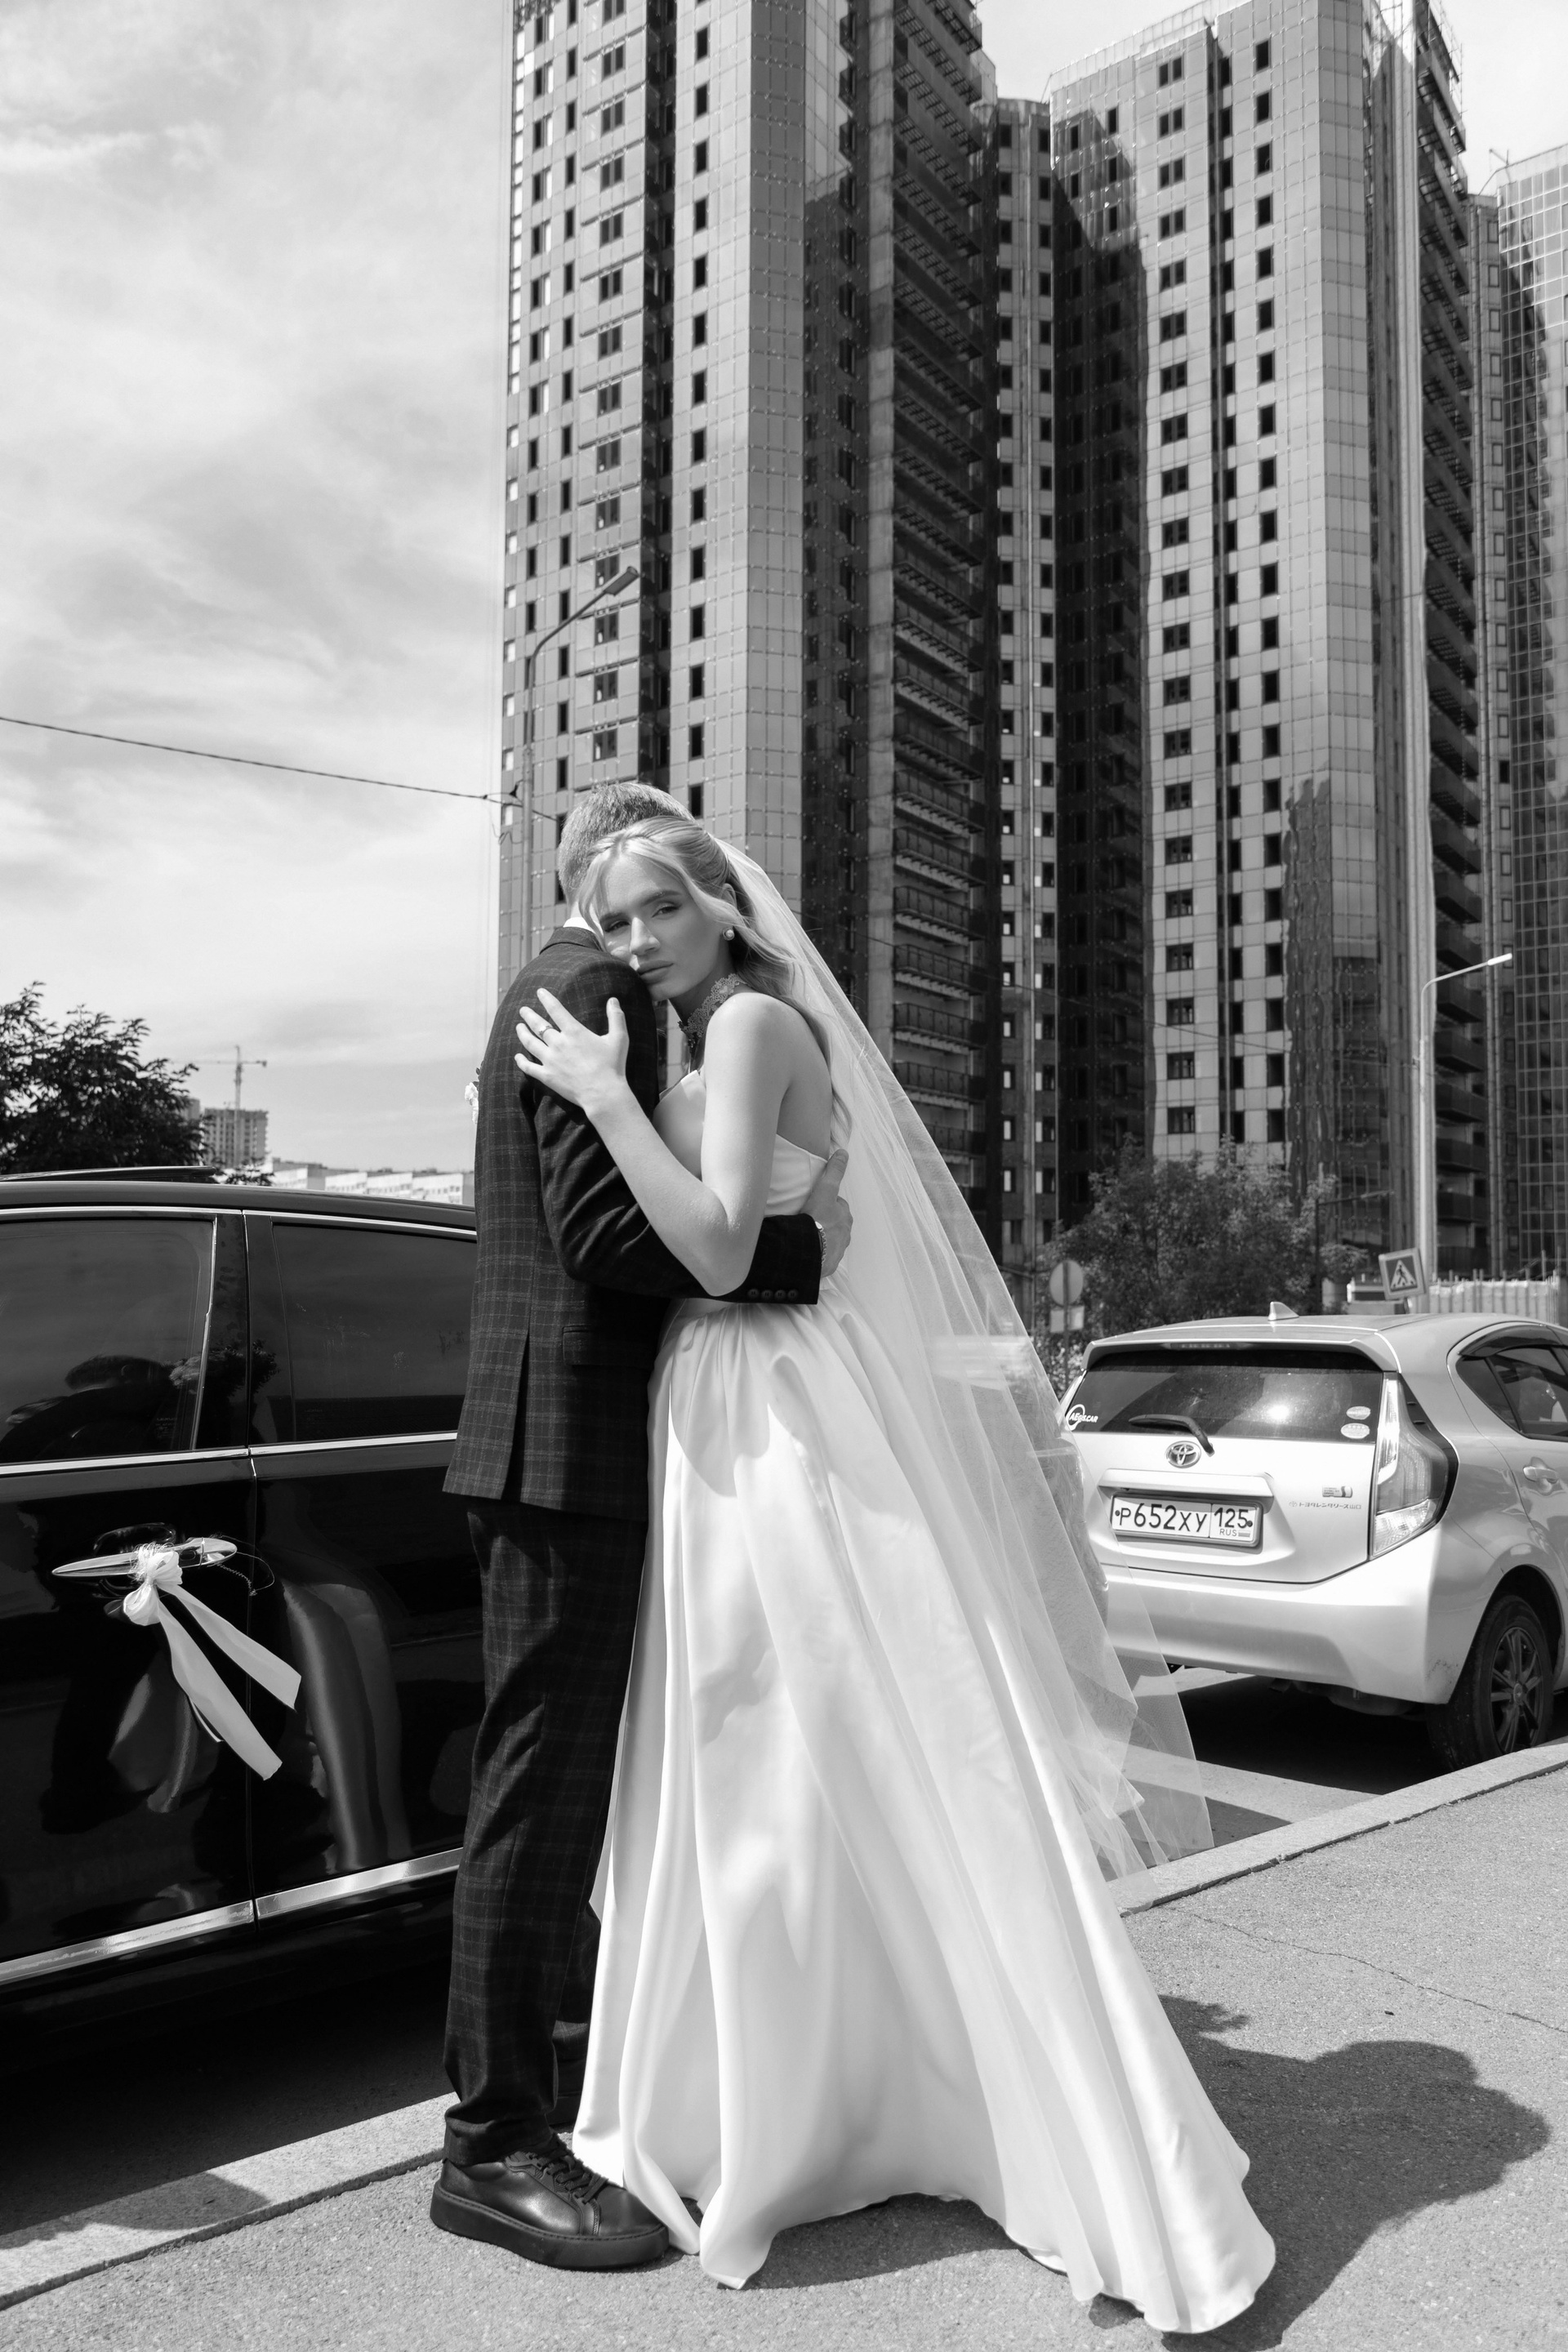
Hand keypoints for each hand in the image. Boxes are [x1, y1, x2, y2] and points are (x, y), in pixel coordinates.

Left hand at [515, 988, 630, 1118]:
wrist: (602, 1093)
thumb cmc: (613, 1066)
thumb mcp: (619, 1038)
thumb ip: (616, 1017)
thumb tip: (613, 999)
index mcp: (574, 1032)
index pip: (556, 1009)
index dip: (546, 998)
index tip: (539, 992)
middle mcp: (558, 1043)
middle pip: (538, 1025)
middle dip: (529, 1015)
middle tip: (523, 1010)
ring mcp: (550, 1060)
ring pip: (530, 1043)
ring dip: (522, 1033)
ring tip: (518, 1027)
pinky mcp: (547, 1076)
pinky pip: (528, 1067)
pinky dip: (521, 1061)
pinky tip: (517, 1056)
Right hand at [802, 1147, 851, 1276]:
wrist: (807, 1250)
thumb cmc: (817, 1219)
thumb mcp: (825, 1191)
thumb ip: (834, 1172)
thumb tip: (843, 1152)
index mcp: (845, 1218)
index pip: (838, 1207)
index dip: (828, 1204)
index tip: (816, 1204)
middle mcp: (845, 1236)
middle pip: (836, 1225)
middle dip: (827, 1222)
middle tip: (810, 1219)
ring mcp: (837, 1252)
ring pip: (831, 1241)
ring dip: (822, 1238)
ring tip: (806, 1236)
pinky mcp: (828, 1265)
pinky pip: (823, 1258)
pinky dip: (817, 1254)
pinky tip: (806, 1251)